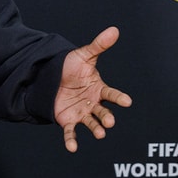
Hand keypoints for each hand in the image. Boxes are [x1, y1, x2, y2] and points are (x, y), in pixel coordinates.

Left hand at [53, 27, 132, 152]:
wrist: (50, 77)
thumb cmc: (70, 67)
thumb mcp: (83, 56)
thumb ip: (98, 45)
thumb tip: (114, 29)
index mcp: (99, 89)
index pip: (111, 94)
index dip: (119, 97)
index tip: (127, 101)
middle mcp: (93, 103)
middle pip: (103, 112)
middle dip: (107, 117)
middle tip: (110, 121)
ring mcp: (82, 113)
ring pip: (91, 123)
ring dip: (96, 129)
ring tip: (100, 133)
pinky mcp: (68, 120)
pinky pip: (71, 132)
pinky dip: (71, 140)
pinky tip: (72, 148)